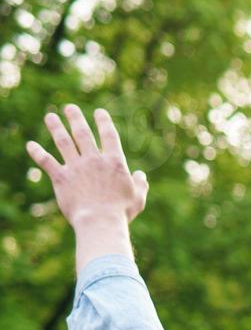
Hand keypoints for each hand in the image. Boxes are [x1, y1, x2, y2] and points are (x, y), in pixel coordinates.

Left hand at [27, 106, 148, 267]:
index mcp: (115, 162)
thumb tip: (141, 175)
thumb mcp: (138, 198)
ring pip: (63, 142)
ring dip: (55, 127)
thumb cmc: (121, 212)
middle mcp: (94, 160)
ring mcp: (76, 167)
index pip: (109, 135)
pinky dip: (37, 152)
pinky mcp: (61, 178)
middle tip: (69, 108)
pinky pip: (46, 162)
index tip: (99, 112)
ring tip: (50, 116)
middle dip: (75, 118)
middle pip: (82, 133)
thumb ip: (141, 184)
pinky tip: (30, 145)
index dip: (104, 121)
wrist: (100, 221)